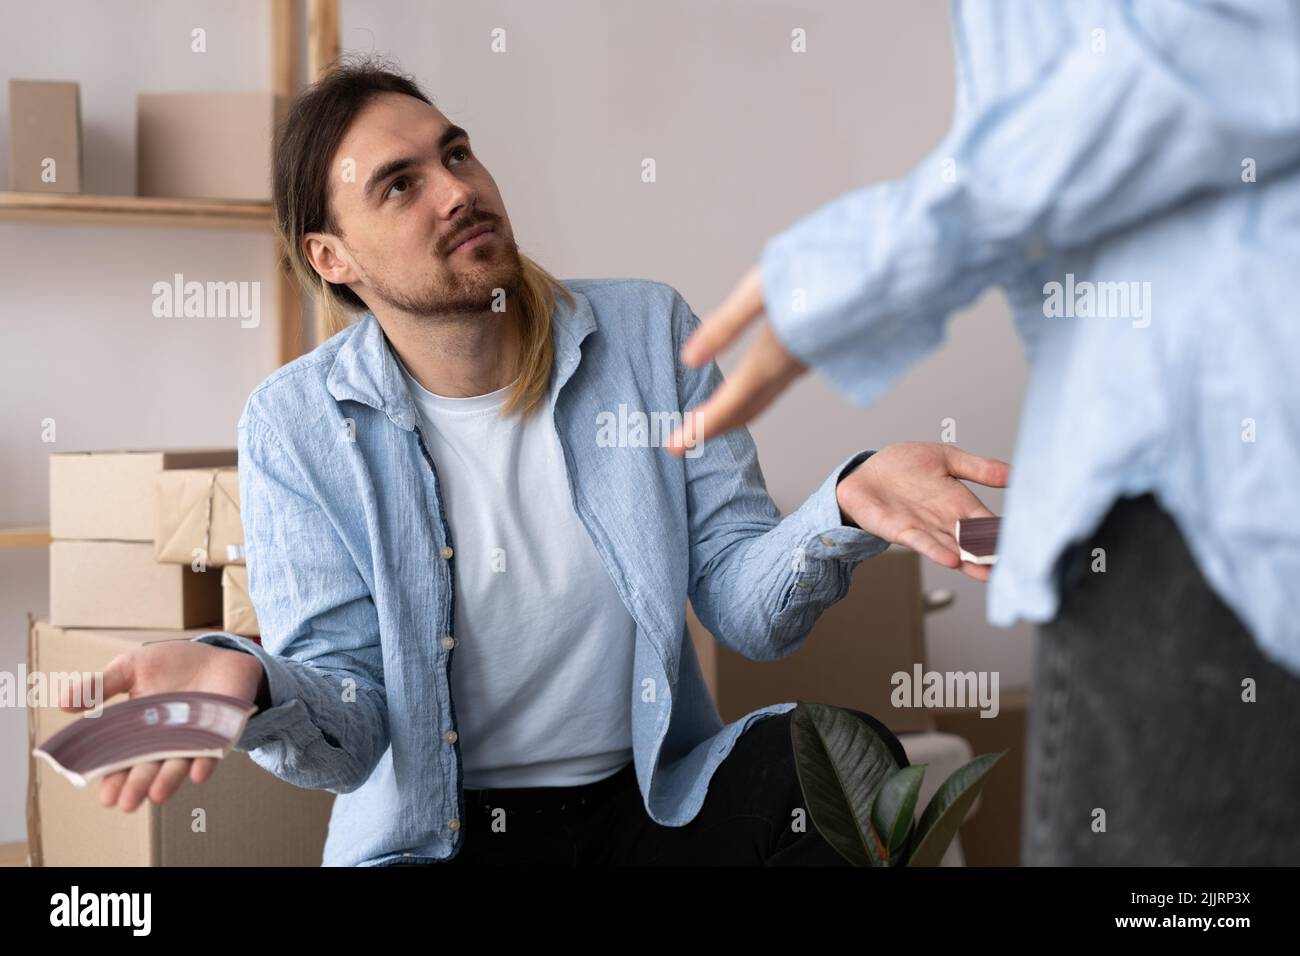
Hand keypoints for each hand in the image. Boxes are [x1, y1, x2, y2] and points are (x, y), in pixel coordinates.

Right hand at [58, 642, 264, 811]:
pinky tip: (197, 774)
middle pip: (147, 767)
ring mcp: (192, 739)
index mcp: (137, 731)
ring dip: (167, 781)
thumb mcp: (130, 668)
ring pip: (177, 765)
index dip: (113, 776)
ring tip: (156, 796)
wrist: (218, 655)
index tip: (104, 794)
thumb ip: (100, 686)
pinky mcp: (219, 733)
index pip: (121, 759)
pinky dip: (205, 763)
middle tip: (125, 804)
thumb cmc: (171, 664)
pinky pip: (212, 752)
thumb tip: (63, 704)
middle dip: (137, 785)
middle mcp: (164, 741)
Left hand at [665, 264, 804, 455]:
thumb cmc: (820, 262)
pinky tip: (742, 395)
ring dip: (732, 418)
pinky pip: (777, 388)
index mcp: (775, 352)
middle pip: (746, 409)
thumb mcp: (763, 286)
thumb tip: (688, 359)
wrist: (882, 261)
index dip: (700, 428)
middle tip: (676, 446)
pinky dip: (752, 401)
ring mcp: (809, 362)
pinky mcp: (818, 353)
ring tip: (703, 425)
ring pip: (764, 401)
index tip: (672, 448)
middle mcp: (793, 366)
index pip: (730, 402)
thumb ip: (726, 324)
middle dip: (712, 429)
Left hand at [837, 442, 1009, 581]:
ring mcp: (924, 528)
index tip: (1022, 546)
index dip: (1001, 533)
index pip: (986, 521)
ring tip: (987, 573)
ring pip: (951, 548)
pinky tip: (952, 560)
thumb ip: (978, 468)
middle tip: (1010, 568)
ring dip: (968, 562)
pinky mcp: (900, 531)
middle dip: (989, 556)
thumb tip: (1014, 473)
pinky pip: (921, 542)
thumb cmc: (903, 466)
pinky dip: (936, 551)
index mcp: (959, 502)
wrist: (864, 472)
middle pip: (972, 541)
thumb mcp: (946, 458)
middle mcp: (944, 520)